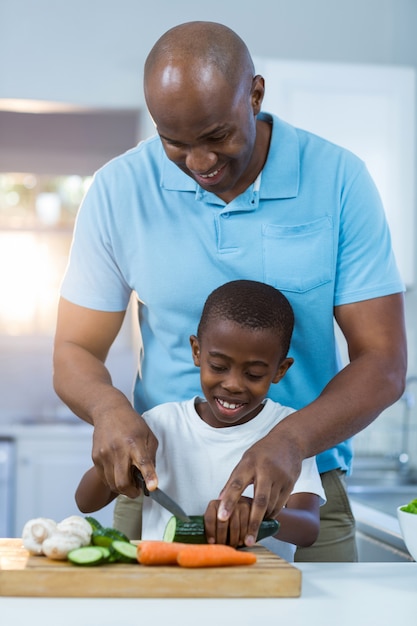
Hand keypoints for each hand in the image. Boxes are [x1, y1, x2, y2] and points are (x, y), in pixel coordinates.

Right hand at [91, 407, 158, 497]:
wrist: (108, 411)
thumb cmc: (132, 424)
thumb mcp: (148, 436)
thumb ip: (151, 457)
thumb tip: (150, 478)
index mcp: (135, 443)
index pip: (143, 463)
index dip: (149, 477)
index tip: (153, 488)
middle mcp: (118, 450)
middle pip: (122, 482)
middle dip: (131, 492)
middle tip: (137, 490)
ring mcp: (104, 454)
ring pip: (112, 484)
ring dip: (122, 488)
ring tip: (128, 479)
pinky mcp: (95, 457)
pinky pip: (104, 478)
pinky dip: (113, 480)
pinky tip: (118, 472)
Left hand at [204, 497, 252, 546]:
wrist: (249, 507)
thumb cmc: (229, 517)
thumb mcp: (218, 519)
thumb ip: (212, 526)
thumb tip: (206, 540)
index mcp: (214, 504)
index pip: (209, 518)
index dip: (210, 532)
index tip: (212, 542)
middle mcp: (227, 501)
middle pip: (222, 522)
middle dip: (222, 538)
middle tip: (224, 546)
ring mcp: (240, 504)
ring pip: (235, 526)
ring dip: (234, 539)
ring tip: (233, 545)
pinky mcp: (252, 508)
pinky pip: (248, 526)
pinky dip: (246, 536)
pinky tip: (244, 541)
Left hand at [217, 429, 301, 545]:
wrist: (289, 441)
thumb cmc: (262, 452)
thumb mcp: (245, 460)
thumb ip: (233, 480)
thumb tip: (219, 499)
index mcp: (250, 463)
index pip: (236, 484)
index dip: (228, 502)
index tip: (221, 518)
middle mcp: (266, 470)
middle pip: (259, 501)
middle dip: (252, 523)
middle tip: (245, 541)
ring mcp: (280, 477)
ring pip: (270, 506)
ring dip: (261, 519)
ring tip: (252, 530)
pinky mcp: (291, 483)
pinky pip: (280, 505)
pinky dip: (271, 514)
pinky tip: (265, 518)